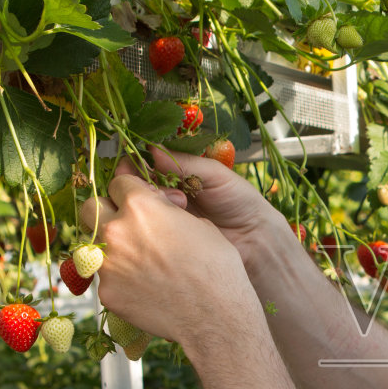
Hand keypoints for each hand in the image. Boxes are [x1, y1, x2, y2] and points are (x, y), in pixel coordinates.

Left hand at [79, 159, 263, 348]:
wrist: (215, 315)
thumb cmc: (215, 266)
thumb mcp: (198, 224)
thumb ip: (166, 212)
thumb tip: (159, 208)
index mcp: (140, 206)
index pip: (118, 183)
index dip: (130, 190)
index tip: (137, 199)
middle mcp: (116, 231)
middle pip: (91, 208)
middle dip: (105, 211)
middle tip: (125, 224)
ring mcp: (107, 264)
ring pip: (93, 245)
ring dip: (111, 247)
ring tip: (138, 261)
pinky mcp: (106, 293)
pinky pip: (105, 278)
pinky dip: (120, 279)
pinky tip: (143, 287)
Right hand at [142, 146, 280, 266]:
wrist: (254, 238)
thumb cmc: (240, 201)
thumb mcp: (215, 175)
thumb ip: (185, 162)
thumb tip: (151, 149)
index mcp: (177, 172)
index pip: (145, 162)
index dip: (136, 161)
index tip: (135, 162)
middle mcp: (165, 192)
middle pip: (133, 183)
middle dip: (139, 182)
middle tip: (159, 187)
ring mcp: (163, 215)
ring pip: (136, 205)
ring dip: (149, 201)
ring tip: (178, 202)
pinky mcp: (164, 237)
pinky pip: (146, 227)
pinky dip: (152, 220)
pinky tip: (171, 219)